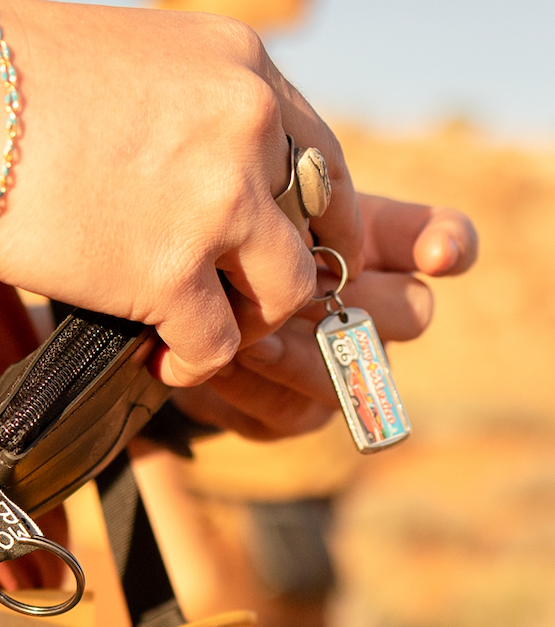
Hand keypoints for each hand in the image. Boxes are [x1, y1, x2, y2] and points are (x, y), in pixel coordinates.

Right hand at [0, 0, 361, 385]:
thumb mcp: (120, 64)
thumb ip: (172, 110)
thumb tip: (162, 166)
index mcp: (241, 67)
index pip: (317, 151)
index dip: (303, 214)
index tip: (271, 249)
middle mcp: (249, 128)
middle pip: (318, 224)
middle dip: (282, 274)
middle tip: (239, 303)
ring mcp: (218, 204)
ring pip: (285, 292)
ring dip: (246, 325)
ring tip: (194, 335)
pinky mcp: (170, 275)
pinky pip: (216, 345)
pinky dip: (191, 364)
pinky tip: (157, 361)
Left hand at [167, 194, 478, 440]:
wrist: (175, 317)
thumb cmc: (220, 251)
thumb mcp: (249, 219)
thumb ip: (289, 212)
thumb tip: (295, 229)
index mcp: (375, 246)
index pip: (443, 239)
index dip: (451, 246)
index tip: (439, 254)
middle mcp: (374, 310)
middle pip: (412, 310)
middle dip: (361, 304)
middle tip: (309, 293)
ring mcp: (342, 367)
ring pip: (357, 369)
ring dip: (302, 352)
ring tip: (253, 337)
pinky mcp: (296, 414)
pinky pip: (294, 408)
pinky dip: (257, 385)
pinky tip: (226, 364)